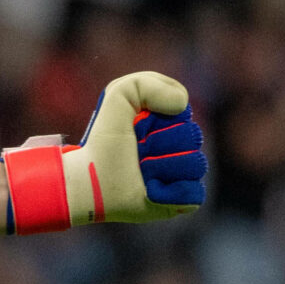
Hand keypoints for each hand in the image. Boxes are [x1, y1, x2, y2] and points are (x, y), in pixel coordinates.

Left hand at [72, 72, 205, 221]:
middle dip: (159, 144)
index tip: (137, 127)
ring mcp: (182, 174)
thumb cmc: (103, 140)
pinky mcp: (180, 200)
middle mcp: (180, 148)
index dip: (159, 121)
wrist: (89, 180)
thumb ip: (146, 83)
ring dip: (161, 167)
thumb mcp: (118, 95)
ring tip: (141, 171)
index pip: (184, 115)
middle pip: (192, 138)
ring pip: (195, 164)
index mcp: (170, 123)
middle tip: (137, 152)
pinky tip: (150, 189)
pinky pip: (195, 192)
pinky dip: (172, 191)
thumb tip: (181, 103)